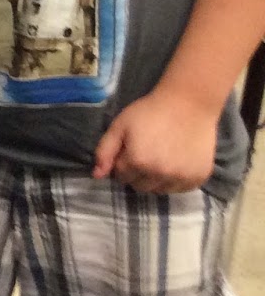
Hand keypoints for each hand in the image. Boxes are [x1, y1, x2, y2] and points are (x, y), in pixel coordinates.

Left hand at [93, 88, 217, 193]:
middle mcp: (160, 174)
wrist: (188, 105)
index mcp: (138, 161)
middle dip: (136, 174)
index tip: (129, 150)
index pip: (121, 176)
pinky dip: (174, 181)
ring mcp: (181, 178)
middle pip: (139, 187)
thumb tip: (96, 175)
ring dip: (155, 180)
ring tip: (159, 158)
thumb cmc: (149, 112)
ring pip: (159, 190)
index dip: (122, 163)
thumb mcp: (120, 126)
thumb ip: (105, 151)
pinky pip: (179, 189)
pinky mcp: (198, 178)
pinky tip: (175, 163)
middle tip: (144, 154)